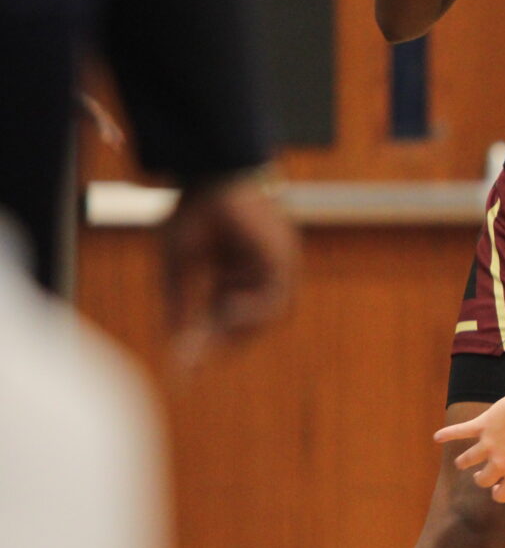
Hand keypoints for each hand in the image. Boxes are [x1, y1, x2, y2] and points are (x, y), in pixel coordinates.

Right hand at [161, 172, 296, 370]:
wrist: (210, 175)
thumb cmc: (193, 215)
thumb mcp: (179, 272)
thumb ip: (181, 314)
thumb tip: (176, 357)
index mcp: (233, 273)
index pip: (227, 319)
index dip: (210, 344)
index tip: (188, 372)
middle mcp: (258, 273)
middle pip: (250, 323)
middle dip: (224, 342)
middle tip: (197, 360)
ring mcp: (275, 267)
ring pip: (269, 315)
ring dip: (240, 329)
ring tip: (212, 324)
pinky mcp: (283, 259)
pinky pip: (276, 298)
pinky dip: (253, 311)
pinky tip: (229, 308)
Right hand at [435, 391, 504, 501]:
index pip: (502, 495)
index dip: (498, 493)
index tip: (497, 486)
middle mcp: (500, 460)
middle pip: (482, 480)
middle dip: (480, 478)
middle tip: (480, 473)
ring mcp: (488, 443)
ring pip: (466, 460)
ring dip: (463, 462)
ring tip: (462, 463)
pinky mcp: (481, 426)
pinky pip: (460, 431)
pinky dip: (447, 434)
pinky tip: (438, 437)